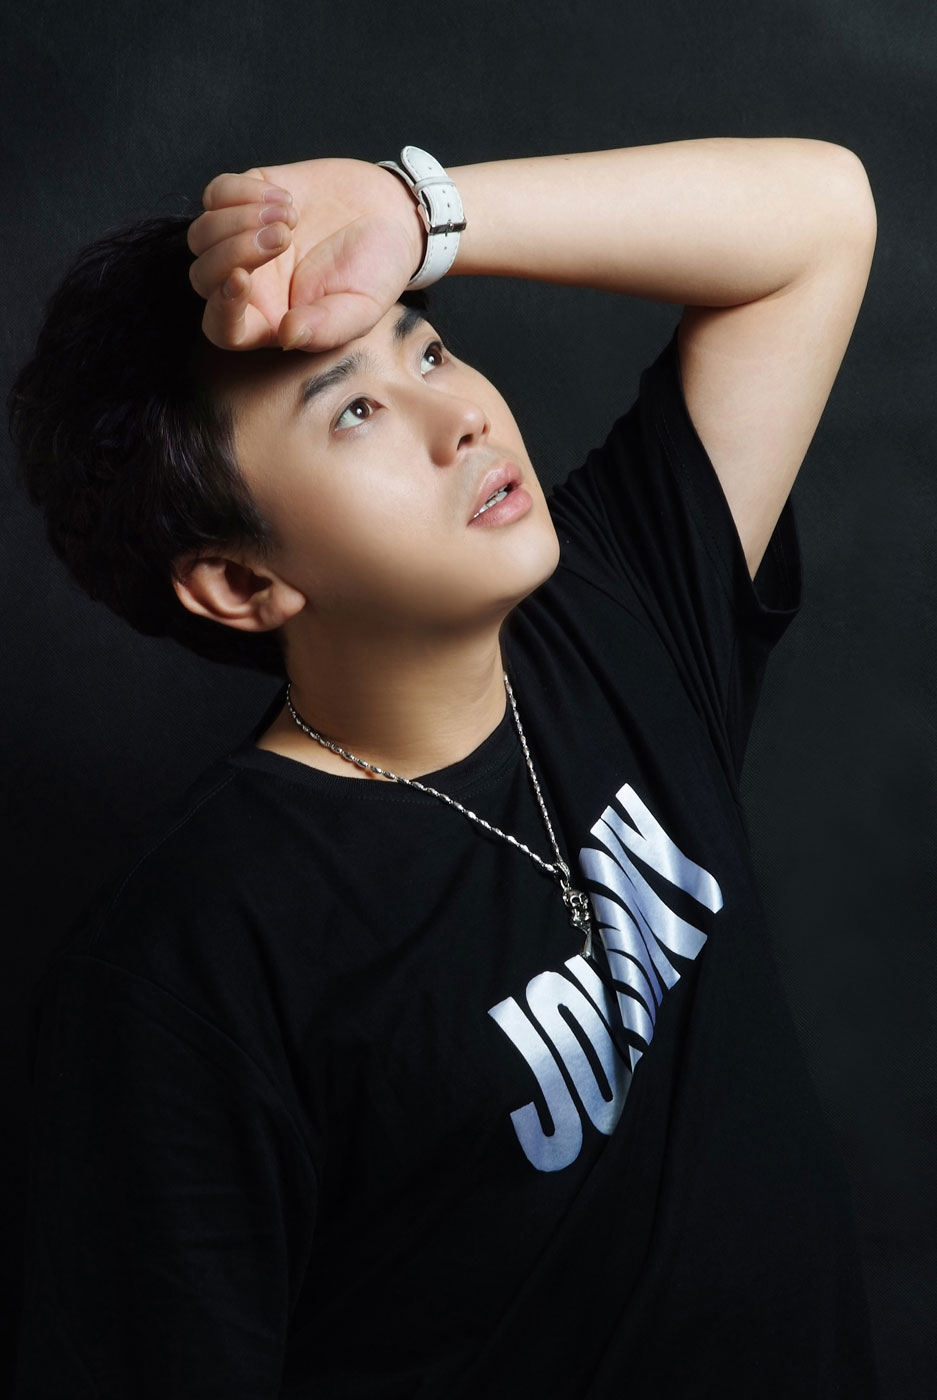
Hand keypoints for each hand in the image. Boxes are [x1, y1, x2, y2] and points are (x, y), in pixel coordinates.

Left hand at [187, 158, 425, 352]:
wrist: (389, 216)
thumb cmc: (376, 271)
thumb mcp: (362, 310)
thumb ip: (325, 328)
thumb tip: (285, 335)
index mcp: (270, 321)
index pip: (222, 329)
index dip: (221, 309)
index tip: (241, 279)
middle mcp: (248, 285)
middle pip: (203, 277)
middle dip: (234, 253)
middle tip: (285, 236)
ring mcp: (240, 241)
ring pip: (201, 236)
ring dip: (238, 220)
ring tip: (290, 215)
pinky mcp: (243, 200)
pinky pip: (214, 195)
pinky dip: (241, 191)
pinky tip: (285, 196)